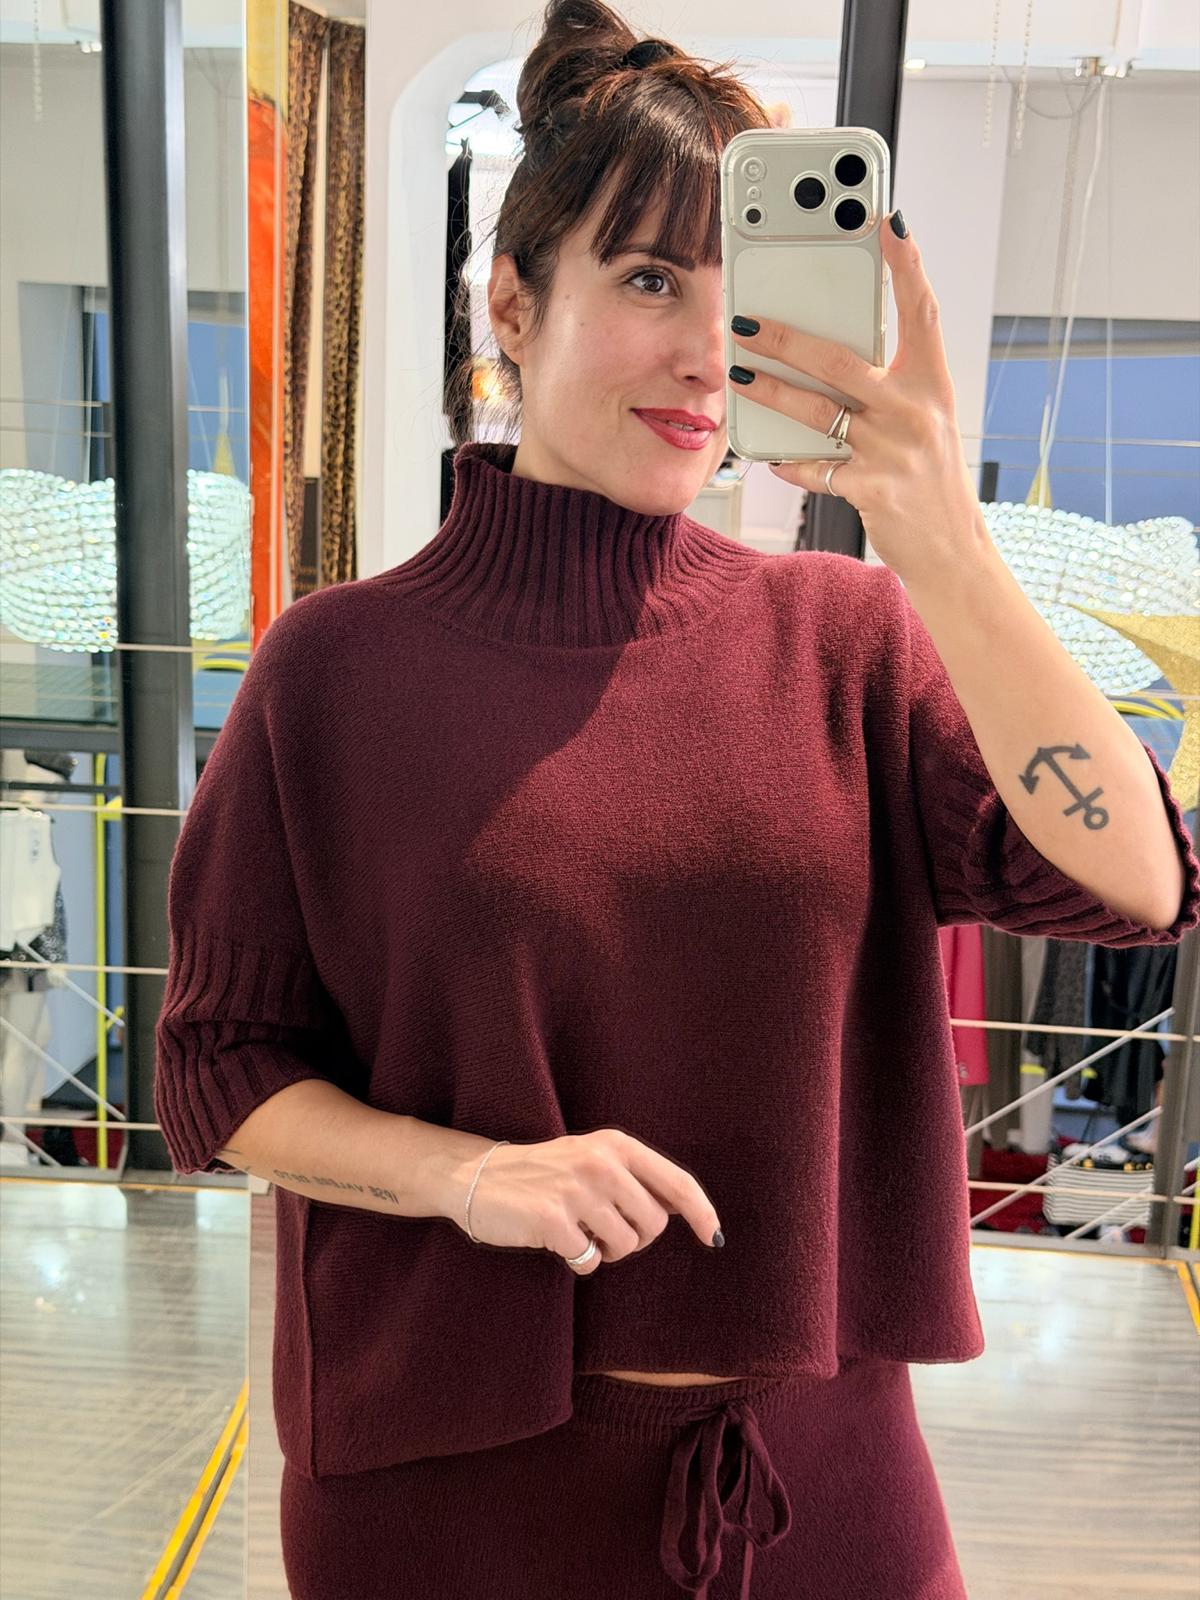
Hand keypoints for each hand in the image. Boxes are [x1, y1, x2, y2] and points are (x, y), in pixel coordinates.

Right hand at [459, 1129, 722, 1273]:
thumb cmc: (544, 1174)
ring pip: (624, 1246)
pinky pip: (589, 1261)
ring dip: (604, 1251)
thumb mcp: (592, 1159)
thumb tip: (684, 1210)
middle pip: (653, 1224)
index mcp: (616, 1145)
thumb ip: (635, 1178)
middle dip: (635, 1239)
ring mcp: (576, 1190)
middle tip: (603, 1231)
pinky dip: (577, 1260)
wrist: (477, 1176)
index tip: (713, 1237)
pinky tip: (556, 1240)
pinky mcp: (551, 1219)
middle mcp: (601, 1163)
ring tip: (578, 1232)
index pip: (676, 1182)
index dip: (701, 1212)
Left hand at [729, 210, 990, 584]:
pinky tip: (772, 455)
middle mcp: (915, 411)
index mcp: (933, 384)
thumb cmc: (930, 479)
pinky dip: (790, 462)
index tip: (887, 220)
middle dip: (786, 338)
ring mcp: (892, 451)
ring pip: (817, 411)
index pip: (921, 311)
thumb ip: (891, 383)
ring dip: (771, 392)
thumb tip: (834, 349)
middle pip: (840, 360)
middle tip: (746, 320)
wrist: (952, 549)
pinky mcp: (871, 489)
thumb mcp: (926, 421)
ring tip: (739, 375)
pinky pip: (815, 468)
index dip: (906, 264)